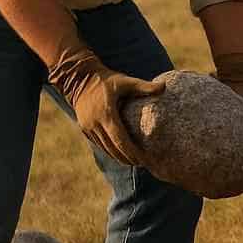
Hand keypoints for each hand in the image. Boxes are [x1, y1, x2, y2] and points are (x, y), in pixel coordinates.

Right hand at [48, 47, 164, 166]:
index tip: (144, 159)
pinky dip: (110, 151)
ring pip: (105, 149)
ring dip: (119, 158)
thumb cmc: (106, 80)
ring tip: (134, 162)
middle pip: (113, 148)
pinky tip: (120, 155)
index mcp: (106, 114)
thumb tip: (164, 87)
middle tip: (143, 164)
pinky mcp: (84, 129)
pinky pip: (99, 144)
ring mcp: (87, 127)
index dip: (132, 152)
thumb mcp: (125, 81)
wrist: (78, 78)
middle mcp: (95, 123)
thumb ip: (144, 86)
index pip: (120, 139)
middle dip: (128, 159)